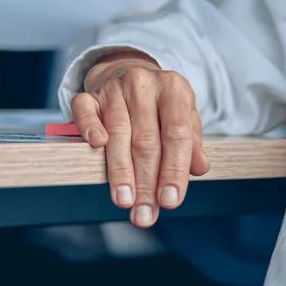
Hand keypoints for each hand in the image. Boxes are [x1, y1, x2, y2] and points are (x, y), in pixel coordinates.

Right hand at [68, 51, 208, 227]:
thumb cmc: (158, 103)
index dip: (174, 170)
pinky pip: (85, 110)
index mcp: (174, 89)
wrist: (126, 71)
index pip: (177, 134)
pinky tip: (97, 147)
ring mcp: (114, 87)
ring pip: (118, 132)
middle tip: (145, 214)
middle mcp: (144, 84)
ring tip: (124, 200)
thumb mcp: (183, 116)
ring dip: (120, 171)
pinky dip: (90, 128)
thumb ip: (192, 143)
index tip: (170, 201)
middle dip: (146, 182)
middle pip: (146, 139)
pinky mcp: (89, 94)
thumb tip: (200, 169)